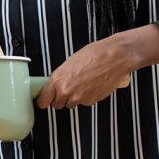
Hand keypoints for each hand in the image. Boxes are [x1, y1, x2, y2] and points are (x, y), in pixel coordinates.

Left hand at [35, 24, 158, 109]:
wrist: (114, 57)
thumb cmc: (94, 54)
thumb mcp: (70, 62)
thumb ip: (61, 76)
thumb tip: (57, 84)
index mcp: (58, 79)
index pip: (43, 100)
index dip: (44, 100)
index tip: (44, 100)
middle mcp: (66, 91)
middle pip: (57, 104)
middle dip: (61, 98)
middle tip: (68, 87)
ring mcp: (80, 98)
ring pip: (72, 104)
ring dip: (74, 97)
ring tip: (83, 83)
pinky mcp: (92, 101)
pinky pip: (85, 102)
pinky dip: (87, 96)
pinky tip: (93, 85)